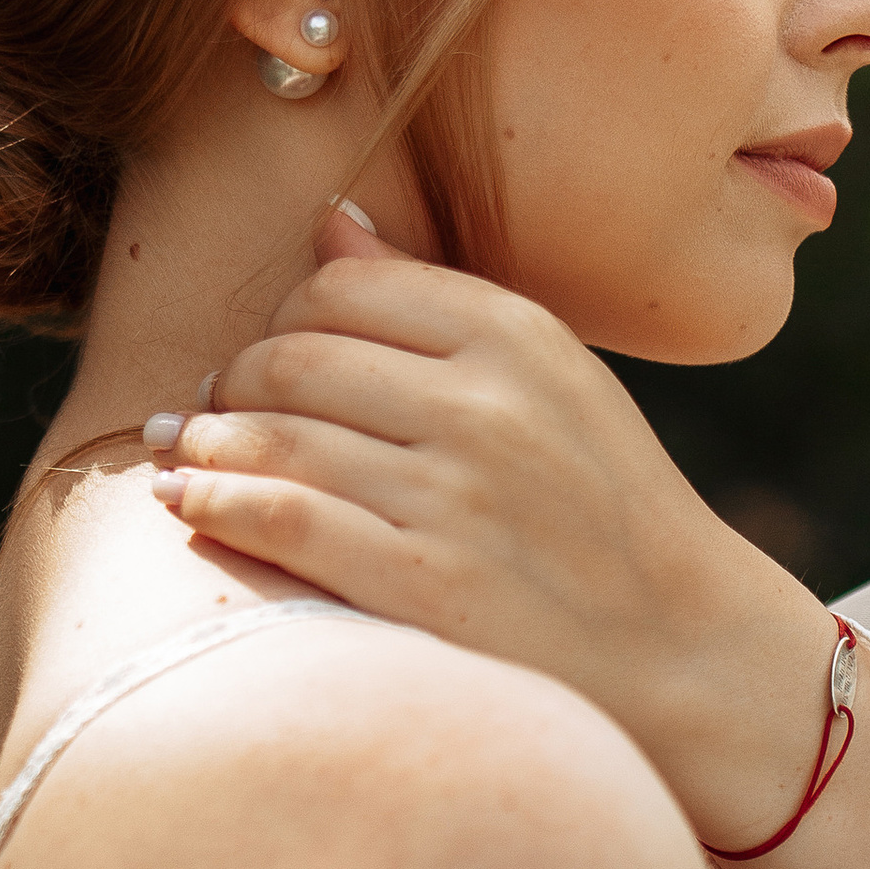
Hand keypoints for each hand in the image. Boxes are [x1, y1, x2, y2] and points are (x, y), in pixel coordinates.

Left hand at [147, 208, 869, 868]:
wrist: (683, 650)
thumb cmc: (603, 512)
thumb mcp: (553, 381)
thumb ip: (438, 303)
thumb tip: (329, 218)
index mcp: (518, 337)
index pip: (344, 288)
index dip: (284, 318)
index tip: (268, 357)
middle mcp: (486, 405)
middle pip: (293, 355)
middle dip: (236, 379)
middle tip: (212, 409)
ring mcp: (454, 496)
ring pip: (275, 434)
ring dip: (208, 441)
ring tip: (185, 453)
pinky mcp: (424, 584)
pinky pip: (281, 518)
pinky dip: (214, 502)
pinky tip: (186, 501)